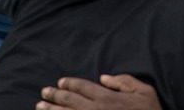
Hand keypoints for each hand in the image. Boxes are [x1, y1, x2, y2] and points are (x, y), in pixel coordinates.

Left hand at [36, 75, 161, 109]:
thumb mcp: (144, 91)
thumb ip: (124, 81)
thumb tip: (104, 77)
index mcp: (107, 97)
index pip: (83, 87)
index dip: (70, 83)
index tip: (60, 82)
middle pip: (69, 101)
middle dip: (54, 96)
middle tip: (43, 92)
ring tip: (39, 107)